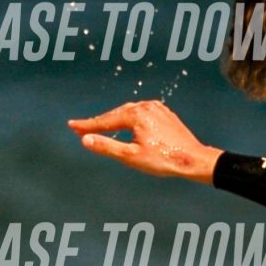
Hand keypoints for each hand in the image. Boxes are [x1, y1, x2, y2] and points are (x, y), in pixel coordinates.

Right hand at [66, 100, 220, 181]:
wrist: (194, 159)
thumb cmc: (163, 160)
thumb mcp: (131, 156)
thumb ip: (107, 146)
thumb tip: (85, 140)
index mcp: (136, 115)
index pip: (105, 120)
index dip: (87, 125)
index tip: (71, 125)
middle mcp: (146, 106)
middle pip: (116, 114)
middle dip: (99, 122)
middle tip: (82, 128)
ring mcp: (157, 108)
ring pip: (129, 112)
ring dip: (114, 119)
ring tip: (101, 127)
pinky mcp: (165, 113)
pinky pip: (141, 113)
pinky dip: (130, 119)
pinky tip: (127, 125)